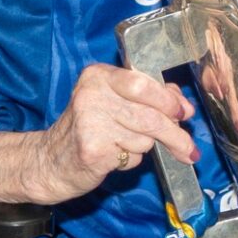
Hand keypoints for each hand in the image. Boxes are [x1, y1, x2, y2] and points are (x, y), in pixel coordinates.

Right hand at [26, 64, 196, 204]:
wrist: (49, 161)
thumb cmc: (88, 129)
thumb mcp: (115, 102)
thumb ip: (149, 96)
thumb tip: (183, 106)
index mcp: (99, 76)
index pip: (145, 85)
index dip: (169, 102)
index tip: (184, 113)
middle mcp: (92, 95)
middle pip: (151, 116)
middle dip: (175, 135)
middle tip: (188, 149)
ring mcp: (90, 123)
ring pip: (145, 138)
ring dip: (145, 147)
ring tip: (124, 146)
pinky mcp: (92, 150)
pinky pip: (133, 157)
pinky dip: (132, 161)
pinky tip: (114, 156)